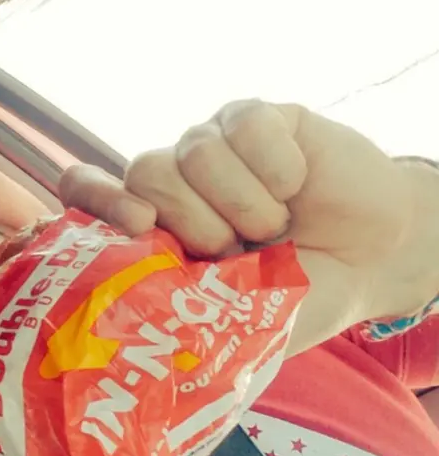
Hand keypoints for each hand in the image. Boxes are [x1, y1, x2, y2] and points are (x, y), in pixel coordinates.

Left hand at [60, 100, 438, 354]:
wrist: (368, 266)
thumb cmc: (292, 297)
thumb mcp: (234, 324)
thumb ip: (183, 321)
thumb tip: (128, 337)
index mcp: (151, 230)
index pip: (87, 191)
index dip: (96, 199)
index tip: (136, 225)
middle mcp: (171, 181)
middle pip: (145, 172)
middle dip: (195, 222)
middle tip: (235, 251)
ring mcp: (210, 146)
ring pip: (194, 150)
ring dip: (244, 204)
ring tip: (273, 229)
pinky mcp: (254, 119)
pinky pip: (245, 127)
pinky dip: (278, 167)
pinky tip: (297, 185)